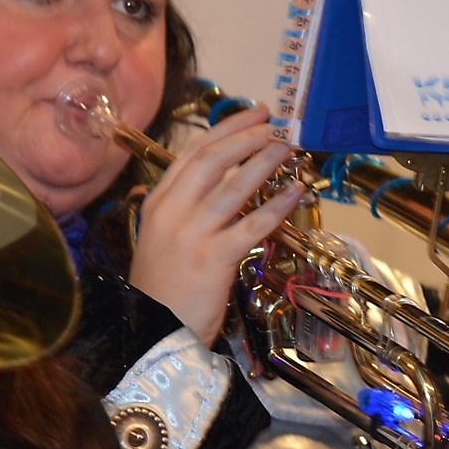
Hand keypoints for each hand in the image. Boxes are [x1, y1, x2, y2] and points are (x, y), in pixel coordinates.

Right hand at [129, 105, 304, 344]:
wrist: (153, 334)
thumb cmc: (163, 289)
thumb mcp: (162, 238)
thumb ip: (185, 208)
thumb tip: (223, 180)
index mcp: (157, 203)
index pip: (192, 153)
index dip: (226, 129)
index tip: (253, 114)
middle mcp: (171, 212)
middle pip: (213, 160)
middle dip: (248, 136)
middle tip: (276, 123)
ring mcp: (191, 234)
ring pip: (234, 186)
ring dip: (266, 161)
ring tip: (290, 146)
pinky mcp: (212, 259)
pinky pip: (251, 225)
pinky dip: (276, 205)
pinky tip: (295, 190)